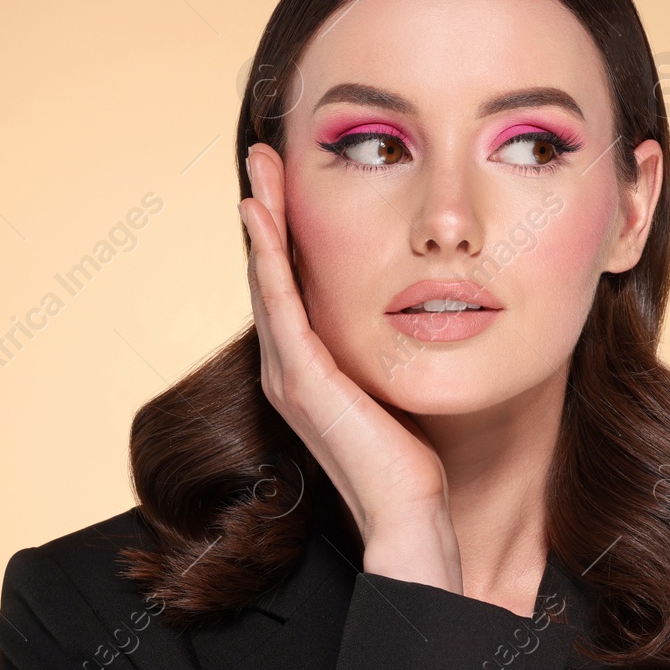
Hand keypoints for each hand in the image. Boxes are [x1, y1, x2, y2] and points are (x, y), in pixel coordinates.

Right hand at [239, 142, 462, 590]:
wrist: (409, 513)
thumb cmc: (411, 458)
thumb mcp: (394, 382)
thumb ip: (384, 347)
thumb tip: (411, 309)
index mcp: (306, 368)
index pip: (289, 283)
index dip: (283, 230)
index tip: (286, 181)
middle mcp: (286, 367)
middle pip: (268, 272)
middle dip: (266, 210)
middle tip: (263, 156)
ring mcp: (287, 374)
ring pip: (266, 279)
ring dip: (260, 219)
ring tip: (258, 169)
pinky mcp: (300, 380)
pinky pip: (279, 304)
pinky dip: (267, 257)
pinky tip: (262, 216)